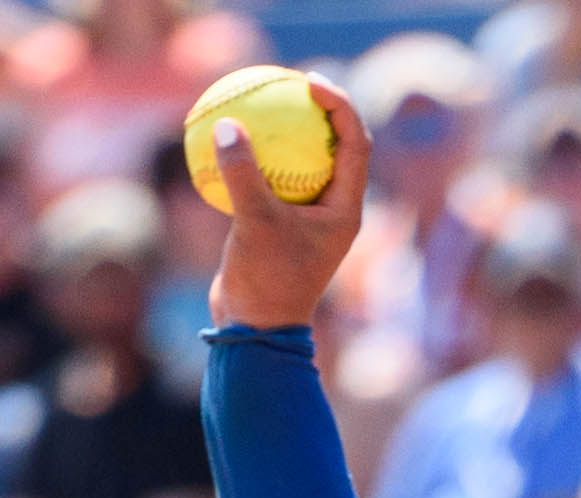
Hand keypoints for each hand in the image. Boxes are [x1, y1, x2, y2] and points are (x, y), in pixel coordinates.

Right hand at [204, 75, 369, 332]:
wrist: (254, 332)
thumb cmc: (266, 283)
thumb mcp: (254, 224)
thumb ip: (243, 174)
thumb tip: (228, 125)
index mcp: (345, 209)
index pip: (355, 142)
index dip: (340, 104)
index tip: (311, 82)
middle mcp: (333, 211)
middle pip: (334, 146)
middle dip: (318, 111)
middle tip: (291, 82)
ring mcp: (306, 219)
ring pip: (300, 163)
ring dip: (284, 134)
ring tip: (261, 102)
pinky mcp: (278, 225)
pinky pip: (269, 181)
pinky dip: (252, 161)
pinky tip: (225, 139)